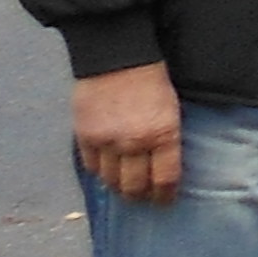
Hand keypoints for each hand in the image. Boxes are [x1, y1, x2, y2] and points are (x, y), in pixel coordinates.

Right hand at [72, 65, 183, 203]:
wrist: (118, 54)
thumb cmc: (153, 78)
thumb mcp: (172, 107)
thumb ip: (167, 137)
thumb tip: (165, 164)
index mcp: (163, 134)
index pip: (165, 179)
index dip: (165, 195)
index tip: (165, 201)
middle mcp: (134, 143)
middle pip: (134, 187)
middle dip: (141, 197)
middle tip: (143, 198)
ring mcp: (107, 141)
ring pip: (110, 181)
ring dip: (118, 187)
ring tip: (124, 188)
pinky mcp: (85, 136)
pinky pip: (91, 166)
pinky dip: (99, 172)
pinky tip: (106, 171)